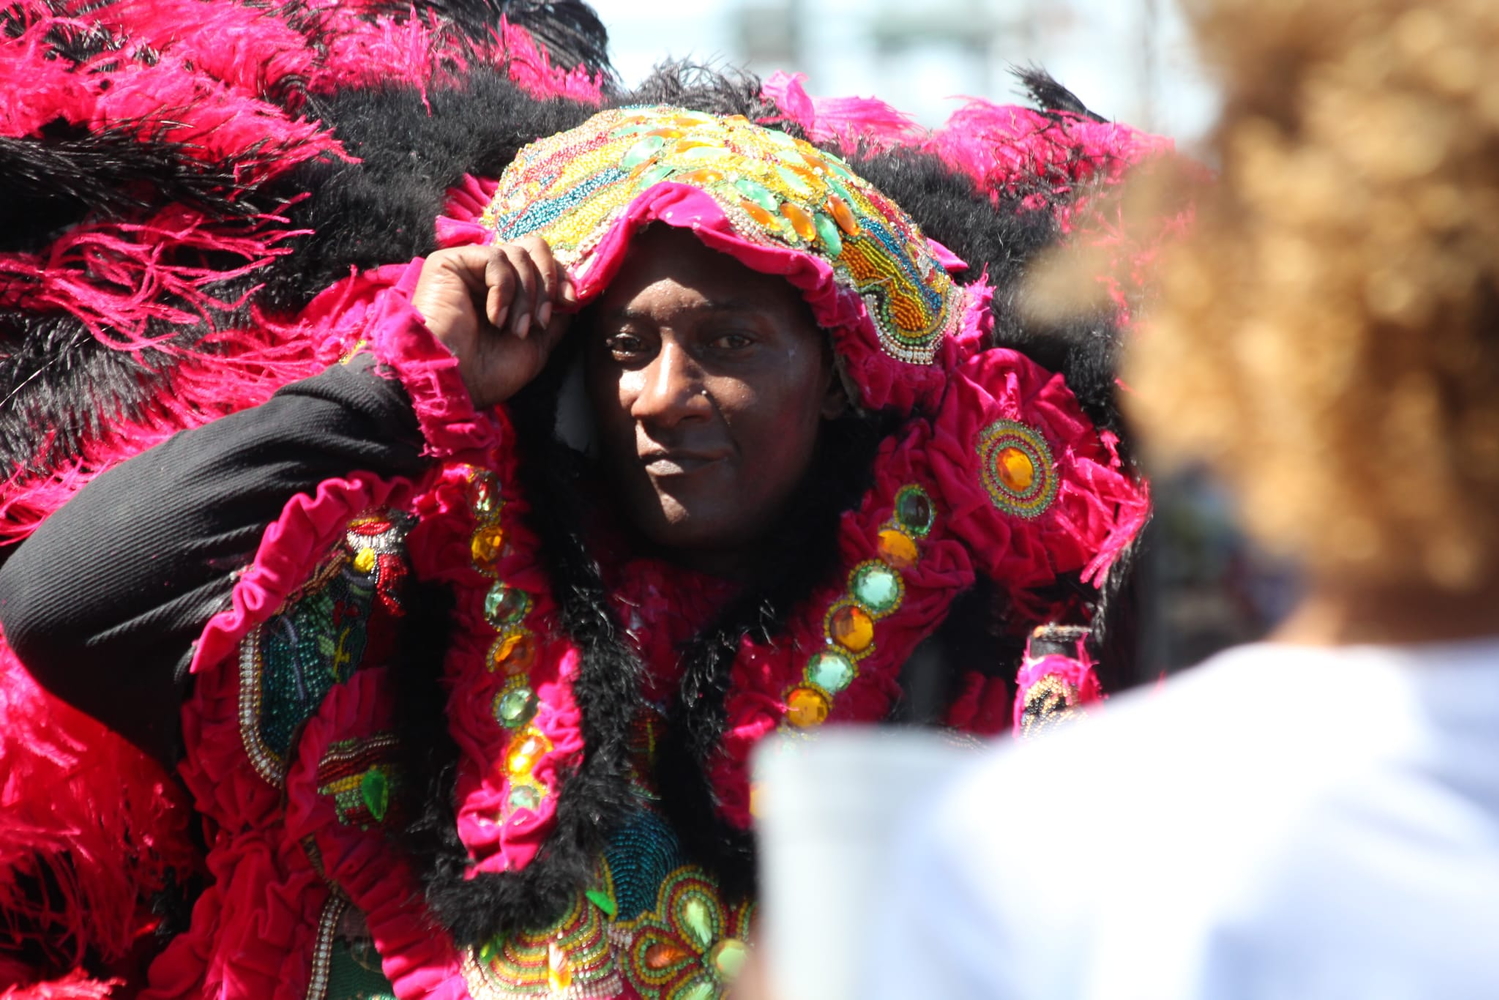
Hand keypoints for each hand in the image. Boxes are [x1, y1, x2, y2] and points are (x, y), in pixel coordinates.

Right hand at [410, 237, 577, 408]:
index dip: (560, 277)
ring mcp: (469, 266)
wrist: (456, 383)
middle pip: (533, 246)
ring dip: (526, 295)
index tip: (570, 301)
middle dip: (547, 282)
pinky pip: (495, 258)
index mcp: (507, 291)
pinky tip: (495, 317)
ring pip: (518, 254)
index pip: (541, 262)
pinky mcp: (449, 262)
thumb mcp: (537, 344)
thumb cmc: (490, 371)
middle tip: (541, 319)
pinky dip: (504, 289)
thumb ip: (556, 315)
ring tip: (515, 328)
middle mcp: (488, 274)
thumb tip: (573, 292)